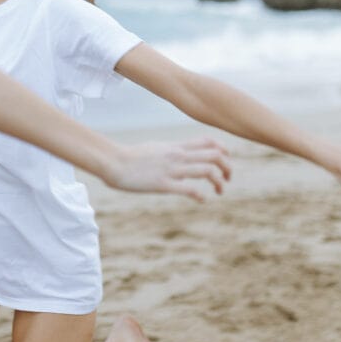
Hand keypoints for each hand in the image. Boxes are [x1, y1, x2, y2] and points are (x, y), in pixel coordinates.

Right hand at [104, 138, 231, 200]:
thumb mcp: (155, 149)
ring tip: (220, 190)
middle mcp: (177, 156)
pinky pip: (190, 189)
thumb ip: (171, 153)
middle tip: (228, 178)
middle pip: (214, 155)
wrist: (113, 162)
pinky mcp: (163, 184)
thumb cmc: (130, 157)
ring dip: (219, 182)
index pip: (208, 141)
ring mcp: (171, 169)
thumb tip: (182, 159)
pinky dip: (201, 196)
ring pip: (207, 170)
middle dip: (227, 167)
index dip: (223, 150)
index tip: (225, 160)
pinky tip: (202, 200)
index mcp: (175, 147)